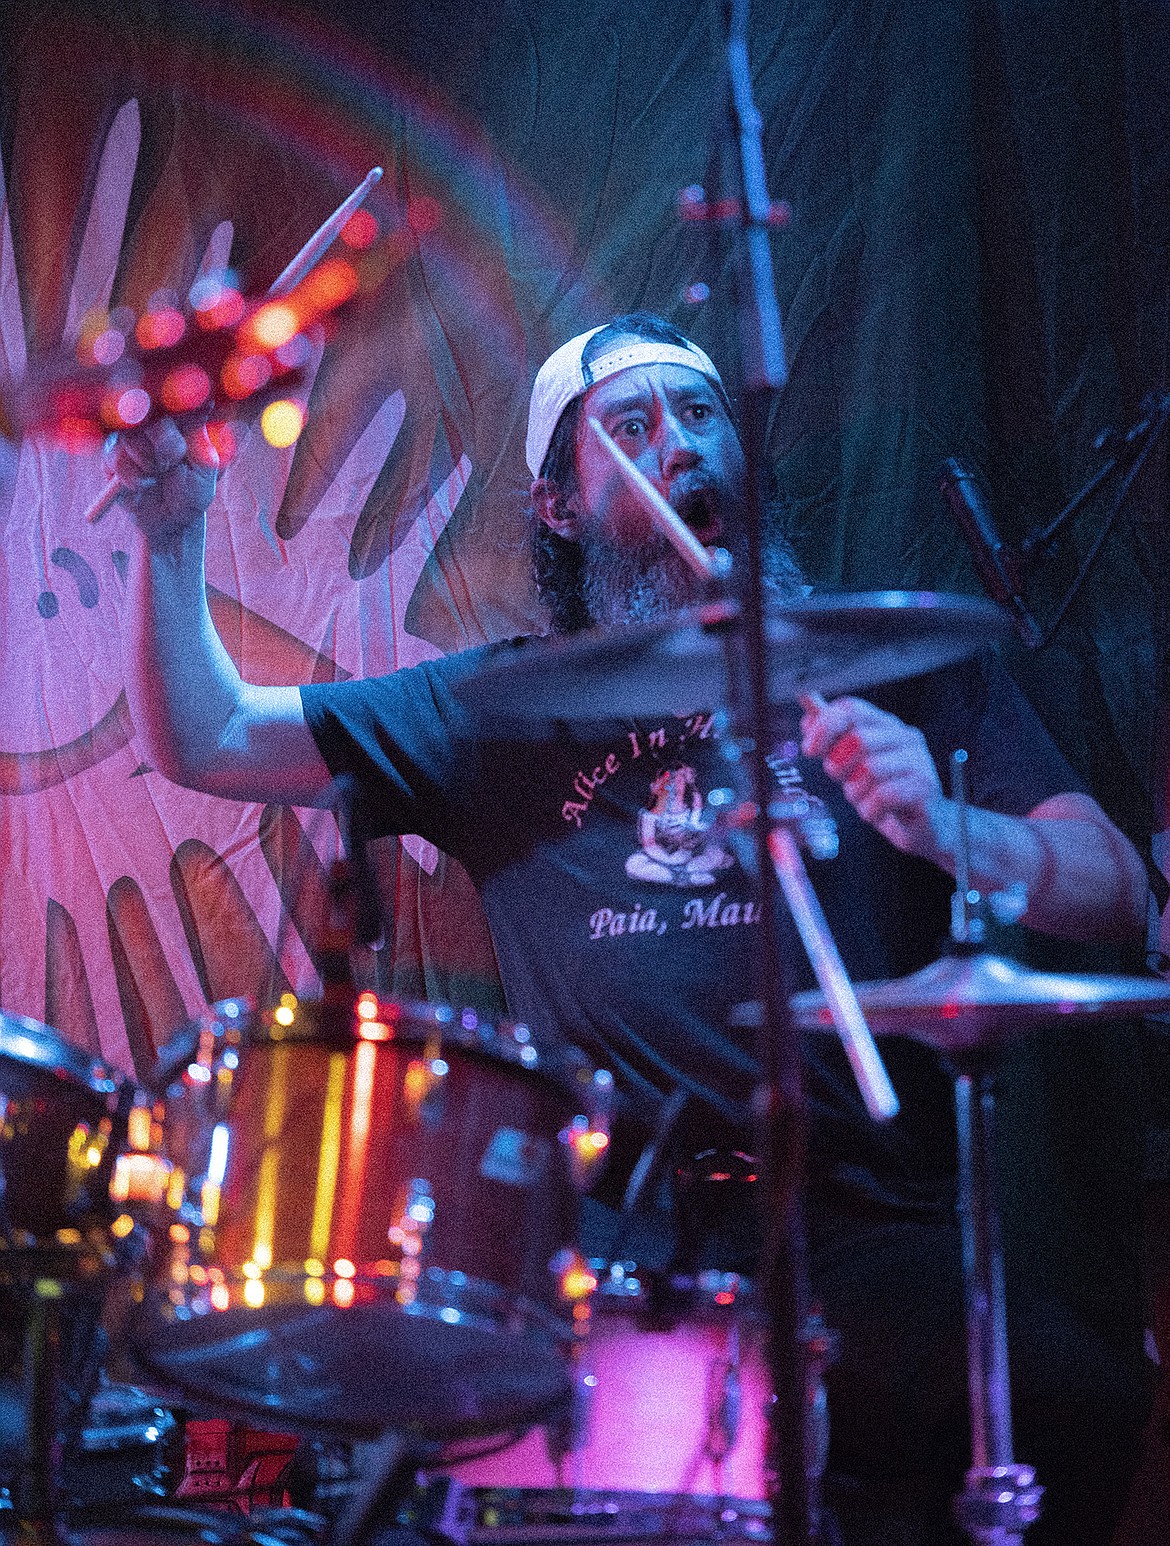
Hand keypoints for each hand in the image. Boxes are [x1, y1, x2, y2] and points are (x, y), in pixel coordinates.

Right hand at [106, 416, 217, 539]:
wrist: (170, 523)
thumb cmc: (192, 494)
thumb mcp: (206, 473)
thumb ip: (203, 445)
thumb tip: (204, 414)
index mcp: (177, 422)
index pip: (172, 402)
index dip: (176, 408)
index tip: (183, 423)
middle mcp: (151, 424)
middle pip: (148, 412)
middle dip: (164, 440)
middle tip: (174, 460)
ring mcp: (129, 439)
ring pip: (130, 436)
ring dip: (148, 461)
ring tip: (158, 476)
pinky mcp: (112, 457)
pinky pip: (117, 459)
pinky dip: (133, 477)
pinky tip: (143, 485)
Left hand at [800, 695, 945, 855]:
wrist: (921, 826)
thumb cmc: (883, 791)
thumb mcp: (850, 762)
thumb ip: (832, 737)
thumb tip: (807, 711)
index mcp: (885, 724)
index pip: (851, 708)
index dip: (824, 726)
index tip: (810, 750)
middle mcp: (905, 736)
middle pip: (859, 738)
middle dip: (839, 765)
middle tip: (842, 781)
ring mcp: (918, 760)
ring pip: (870, 769)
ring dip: (855, 792)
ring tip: (863, 799)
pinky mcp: (924, 787)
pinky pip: (883, 796)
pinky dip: (869, 809)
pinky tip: (875, 812)